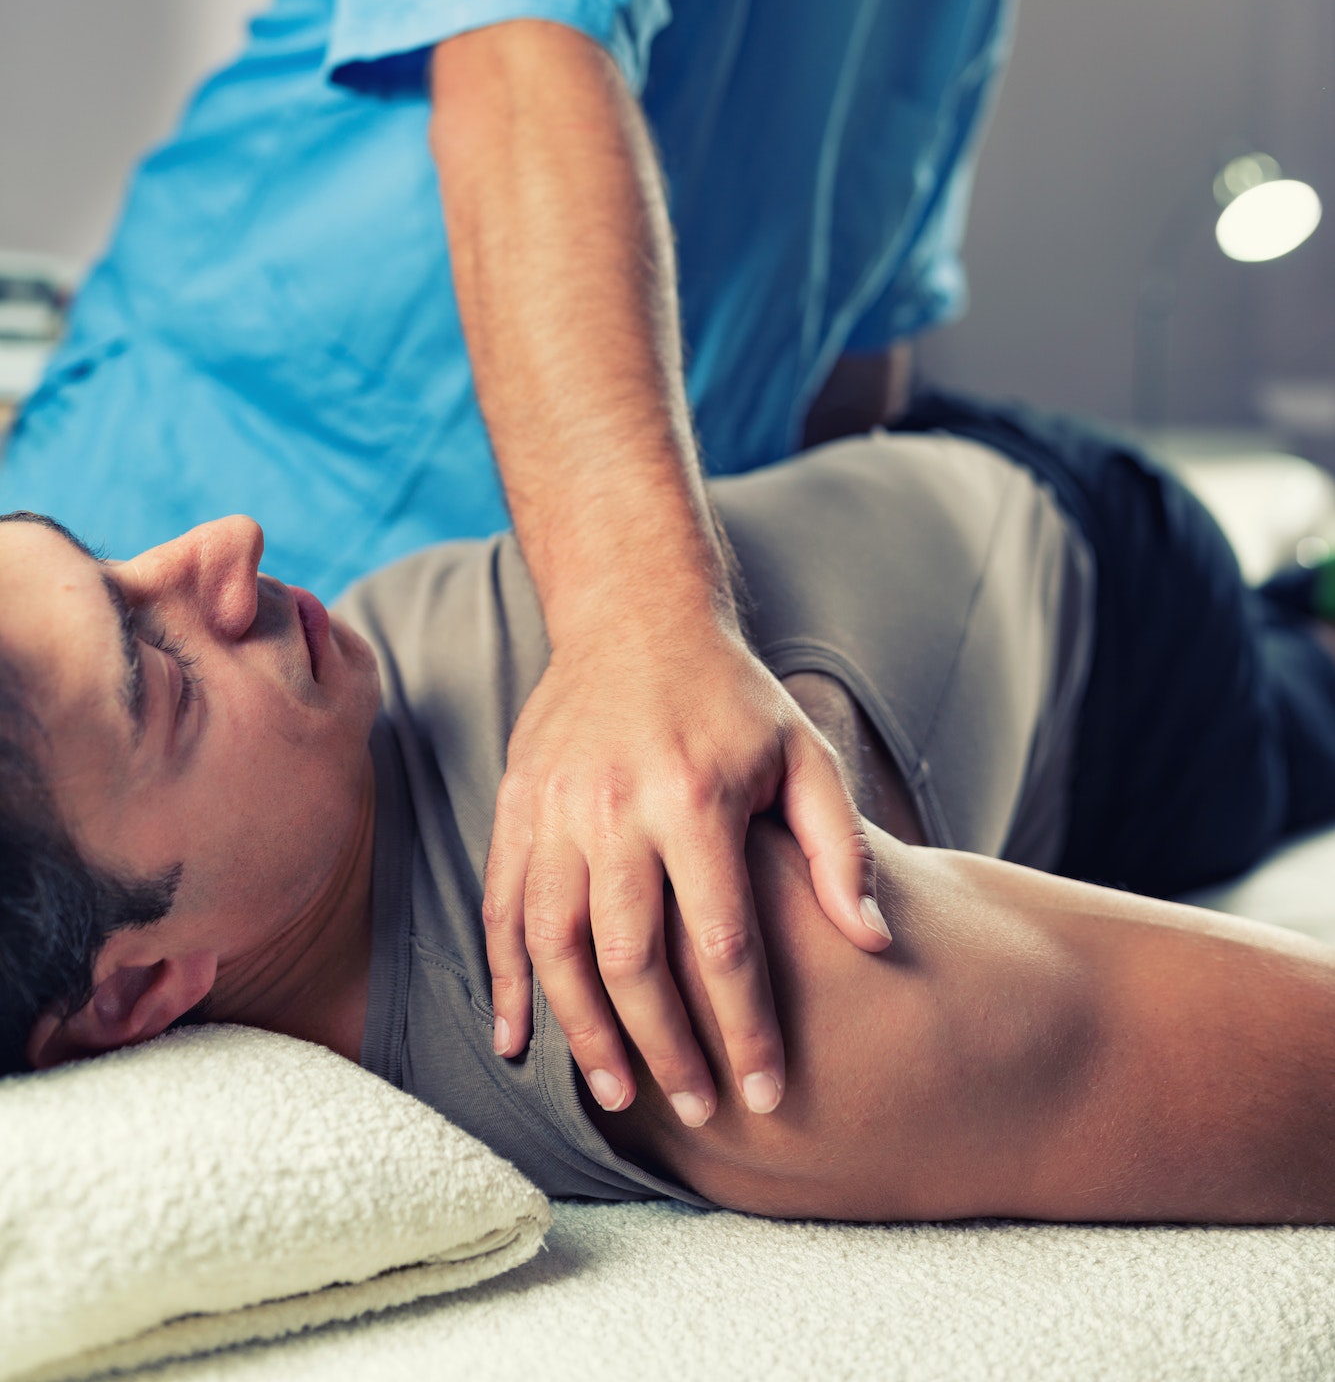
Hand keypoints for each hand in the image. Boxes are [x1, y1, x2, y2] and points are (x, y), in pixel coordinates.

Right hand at [483, 620, 891, 1127]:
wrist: (633, 612)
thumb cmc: (731, 695)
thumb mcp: (804, 754)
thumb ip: (839, 848)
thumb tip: (874, 944)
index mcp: (694, 798)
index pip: (722, 940)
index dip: (746, 1024)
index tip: (766, 1089)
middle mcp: (616, 808)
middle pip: (632, 959)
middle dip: (667, 1047)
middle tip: (701, 1108)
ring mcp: (556, 808)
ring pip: (555, 943)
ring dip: (583, 1029)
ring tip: (617, 1094)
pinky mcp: (516, 805)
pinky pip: (500, 907)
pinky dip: (504, 979)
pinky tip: (517, 1038)